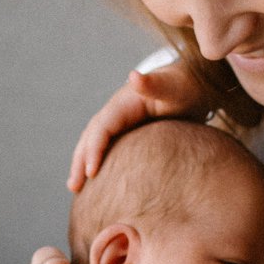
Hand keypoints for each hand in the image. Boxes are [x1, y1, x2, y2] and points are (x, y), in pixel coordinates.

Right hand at [68, 62, 208, 190]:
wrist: (189, 84)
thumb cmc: (182, 87)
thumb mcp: (171, 86)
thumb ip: (154, 83)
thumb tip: (133, 75)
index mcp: (122, 104)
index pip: (102, 128)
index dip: (94, 149)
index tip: (91, 173)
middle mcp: (115, 112)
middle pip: (90, 137)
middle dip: (80, 161)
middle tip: (74, 187)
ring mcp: (119, 122)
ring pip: (93, 143)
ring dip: (82, 163)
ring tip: (75, 188)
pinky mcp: (126, 132)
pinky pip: (106, 148)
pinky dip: (96, 162)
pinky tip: (96, 182)